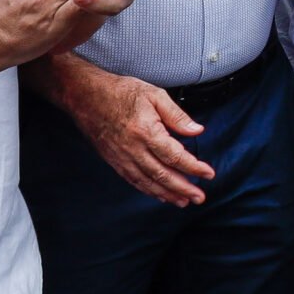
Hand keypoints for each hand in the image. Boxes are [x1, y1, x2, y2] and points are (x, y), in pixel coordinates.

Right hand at [48, 55, 213, 206]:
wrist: (85, 96)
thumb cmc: (120, 92)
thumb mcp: (154, 95)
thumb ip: (177, 115)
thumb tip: (197, 131)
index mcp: (146, 132)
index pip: (175, 156)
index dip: (194, 167)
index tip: (208, 174)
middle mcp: (134, 149)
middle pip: (163, 175)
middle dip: (184, 189)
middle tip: (200, 197)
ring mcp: (122, 158)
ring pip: (148, 183)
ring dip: (168, 194)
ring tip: (184, 202)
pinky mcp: (114, 161)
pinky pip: (134, 181)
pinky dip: (149, 191)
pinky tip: (160, 195)